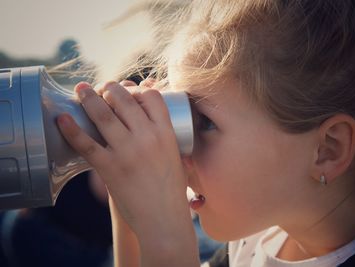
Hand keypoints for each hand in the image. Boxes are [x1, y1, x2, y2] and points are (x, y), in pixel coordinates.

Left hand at [57, 80, 194, 247]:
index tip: (131, 90)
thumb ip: (171, 139)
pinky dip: (72, 129)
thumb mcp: (178, 158)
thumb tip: (162, 124)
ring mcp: (127, 152)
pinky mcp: (109, 168)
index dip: (139, 88)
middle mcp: (147, 138)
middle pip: (124, 100)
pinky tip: (62, 118)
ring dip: (89, 97)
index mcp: (166, 133)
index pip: (152, 97)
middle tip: (103, 87)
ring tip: (81, 89)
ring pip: (103, 115)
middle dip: (111, 87)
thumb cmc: (172, 190)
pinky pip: (87, 144)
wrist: (163, 218)